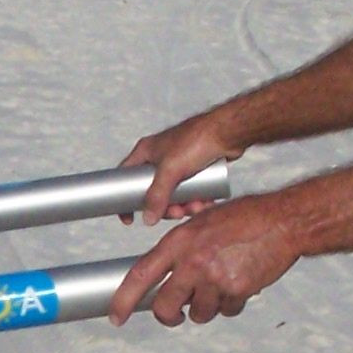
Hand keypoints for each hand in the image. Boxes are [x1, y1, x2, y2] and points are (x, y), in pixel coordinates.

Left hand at [107, 197, 301, 327]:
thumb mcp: (202, 222)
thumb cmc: (244, 219)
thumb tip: (169, 279)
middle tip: (175, 315)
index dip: (123, 299)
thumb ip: (183, 249)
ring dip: (207, 308)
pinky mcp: (236, 291)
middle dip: (168, 317)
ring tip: (220, 286)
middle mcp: (192, 261)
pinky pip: (226, 311)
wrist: (282, 221)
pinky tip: (239, 284)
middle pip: (165, 306)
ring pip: (199, 314)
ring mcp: (214, 278)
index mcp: (179, 241)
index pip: (140, 275)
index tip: (115, 317)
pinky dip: (231, 304)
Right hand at [123, 112, 243, 223]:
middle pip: (154, 192)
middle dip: (166, 207)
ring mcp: (178, 164)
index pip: (126, 178)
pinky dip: (195, 199)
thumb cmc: (196, 141)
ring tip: (196, 207)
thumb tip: (148, 219)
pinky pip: (190, 191)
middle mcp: (160, 158)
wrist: (228, 132)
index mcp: (146, 152)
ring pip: (174, 194)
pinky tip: (204, 203)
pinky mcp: (195, 169)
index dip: (125, 199)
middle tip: (176, 213)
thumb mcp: (170, 170)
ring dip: (184, 205)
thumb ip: (157, 196)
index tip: (129, 218)